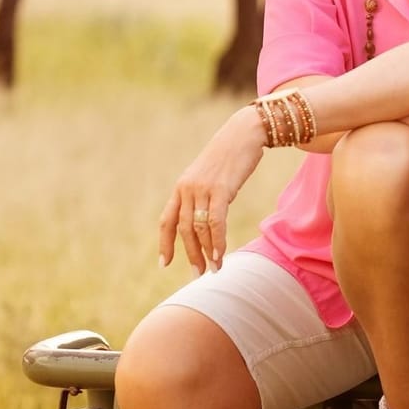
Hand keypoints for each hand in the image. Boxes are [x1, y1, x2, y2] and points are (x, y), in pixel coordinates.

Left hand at [158, 105, 265, 275]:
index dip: (165, 243)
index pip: (167, 220)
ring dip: (206, 252)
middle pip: (184, 229)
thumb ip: (202, 196)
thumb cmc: (229, 157)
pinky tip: (220, 254)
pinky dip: (217, 240)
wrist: (243, 133)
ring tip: (214, 269)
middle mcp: (187, 188)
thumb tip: (205, 221)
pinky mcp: (221, 189)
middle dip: (190, 254)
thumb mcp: (209, 177)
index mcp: (181, 187)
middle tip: (198, 274)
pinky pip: (215, 221)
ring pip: (199, 228)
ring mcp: (203, 189)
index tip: (164, 264)